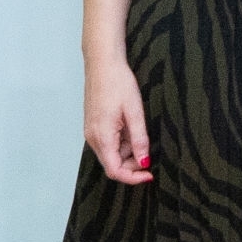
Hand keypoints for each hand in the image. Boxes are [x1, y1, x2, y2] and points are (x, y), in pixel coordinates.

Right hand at [85, 53, 152, 184]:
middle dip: (132, 164)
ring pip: (112, 154)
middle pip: (113, 165)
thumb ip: (139, 140)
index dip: (133, 178)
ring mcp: (92, 132)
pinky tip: (130, 126)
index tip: (149, 174)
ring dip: (128, 151)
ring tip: (139, 129)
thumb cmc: (117, 82)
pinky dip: (122, 142)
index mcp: (102, 137)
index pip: (115, 171)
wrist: (102, 63)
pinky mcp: (94, 126)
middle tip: (149, 151)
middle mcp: (93, 138)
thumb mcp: (135, 112)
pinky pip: (109, 143)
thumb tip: (143, 162)